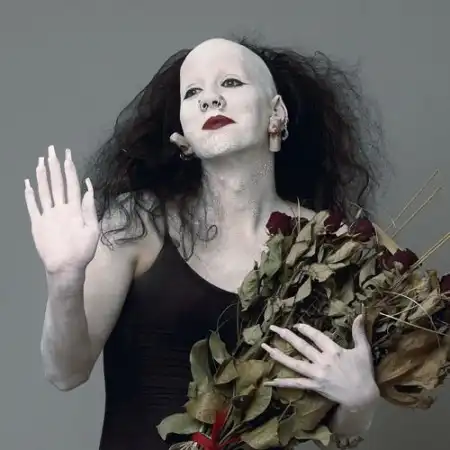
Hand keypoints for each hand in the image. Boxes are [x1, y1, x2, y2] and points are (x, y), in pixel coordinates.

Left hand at [24, 145, 99, 273]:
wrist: (64, 267)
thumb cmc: (82, 250)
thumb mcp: (94, 229)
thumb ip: (90, 208)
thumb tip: (88, 187)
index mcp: (74, 209)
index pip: (71, 184)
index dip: (69, 168)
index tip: (67, 155)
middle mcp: (59, 208)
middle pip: (56, 183)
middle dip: (54, 165)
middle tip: (51, 150)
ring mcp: (46, 215)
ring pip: (43, 191)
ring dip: (42, 175)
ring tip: (41, 161)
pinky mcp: (36, 223)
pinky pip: (32, 205)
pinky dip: (29, 193)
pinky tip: (27, 182)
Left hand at [262, 315, 378, 409]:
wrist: (363, 397)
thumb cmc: (363, 372)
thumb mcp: (363, 350)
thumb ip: (359, 332)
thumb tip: (359, 314)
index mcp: (334, 351)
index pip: (316, 337)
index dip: (306, 330)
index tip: (296, 325)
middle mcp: (323, 361)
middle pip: (302, 347)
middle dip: (287, 336)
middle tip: (274, 328)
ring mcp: (317, 375)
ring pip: (295, 364)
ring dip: (279, 355)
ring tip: (266, 348)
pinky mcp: (314, 386)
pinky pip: (296, 384)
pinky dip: (282, 383)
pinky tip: (269, 381)